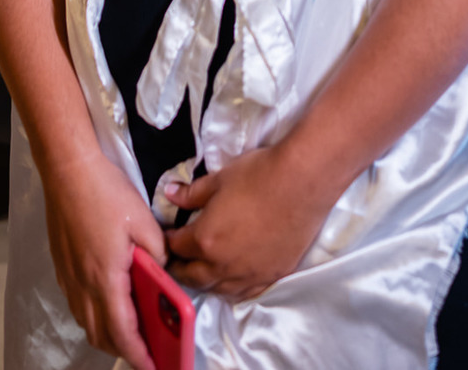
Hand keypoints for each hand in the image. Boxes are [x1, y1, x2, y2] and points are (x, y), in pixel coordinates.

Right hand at [39, 146, 166, 369]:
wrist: (68, 169)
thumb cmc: (106, 192)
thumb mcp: (143, 222)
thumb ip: (158, 254)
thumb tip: (163, 272)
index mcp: (106, 278)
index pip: (123, 333)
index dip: (140, 355)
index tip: (155, 366)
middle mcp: (83, 285)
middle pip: (101, 335)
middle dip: (124, 349)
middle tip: (148, 350)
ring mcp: (68, 277)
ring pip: (86, 322)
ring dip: (108, 333)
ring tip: (131, 329)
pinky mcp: (62, 266)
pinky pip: (78, 304)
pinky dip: (94, 314)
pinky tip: (109, 300)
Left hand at [164, 145, 329, 299]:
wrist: (301, 183)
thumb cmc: (258, 176)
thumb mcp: (219, 179)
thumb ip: (191, 193)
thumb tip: (169, 194)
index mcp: (205, 240)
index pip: (177, 247)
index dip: (168, 241)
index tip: (166, 237)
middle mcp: (223, 265)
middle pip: (193, 277)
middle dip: (180, 269)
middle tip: (176, 261)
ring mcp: (248, 274)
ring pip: (218, 289)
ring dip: (205, 282)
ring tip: (200, 272)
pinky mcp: (271, 276)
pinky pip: (245, 291)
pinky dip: (232, 287)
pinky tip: (231, 279)